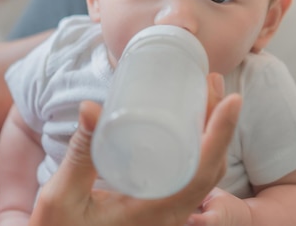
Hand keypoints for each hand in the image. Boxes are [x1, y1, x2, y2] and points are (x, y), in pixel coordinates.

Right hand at [29, 74, 241, 225]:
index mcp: (156, 213)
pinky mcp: (163, 209)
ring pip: (206, 173)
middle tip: (212, 82)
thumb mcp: (62, 198)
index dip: (222, 134)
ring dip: (213, 133)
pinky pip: (194, 177)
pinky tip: (191, 125)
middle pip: (212, 167)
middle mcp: (172, 216)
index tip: (233, 100)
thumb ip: (79, 154)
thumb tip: (91, 106)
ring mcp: (170, 215)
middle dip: (221, 122)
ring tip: (207, 93)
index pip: (204, 172)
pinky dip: (201, 147)